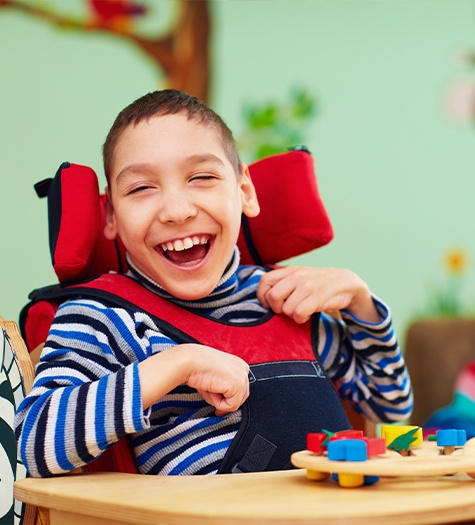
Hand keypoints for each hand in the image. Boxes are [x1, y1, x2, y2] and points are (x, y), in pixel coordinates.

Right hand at [185, 345, 249, 415]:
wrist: (189, 362)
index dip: (227, 397)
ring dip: (219, 401)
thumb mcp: (215, 376)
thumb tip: (225, 403)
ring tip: (208, 388)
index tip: (217, 399)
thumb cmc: (197, 367)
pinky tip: (211, 390)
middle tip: (209, 393)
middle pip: (240, 397)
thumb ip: (223, 386)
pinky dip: (218, 404)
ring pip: (235, 403)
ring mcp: (242, 377)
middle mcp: (243, 369)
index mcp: (238, 364)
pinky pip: (231, 406)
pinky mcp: (238, 385)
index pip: (240, 388)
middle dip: (224, 400)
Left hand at [257, 266, 380, 323]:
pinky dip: (302, 319)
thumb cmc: (319, 284)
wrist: (347, 283)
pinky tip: (308, 314)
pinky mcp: (318, 296)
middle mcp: (296, 276)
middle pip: (273, 297)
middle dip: (277, 308)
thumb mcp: (300, 278)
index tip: (269, 305)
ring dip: (293, 315)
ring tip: (302, 310)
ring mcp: (307, 285)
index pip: (264, 281)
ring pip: (286, 309)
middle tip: (286, 310)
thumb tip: (265, 298)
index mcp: (290, 271)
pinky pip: (299, 313)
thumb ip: (283, 283)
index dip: (262, 296)